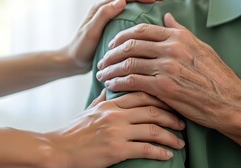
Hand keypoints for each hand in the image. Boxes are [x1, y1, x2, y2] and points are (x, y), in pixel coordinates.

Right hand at [45, 89, 184, 167]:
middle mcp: (115, 114)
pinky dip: (160, 152)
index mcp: (111, 103)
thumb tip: (114, 86)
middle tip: (182, 122)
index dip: (161, 97)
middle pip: (152, 109)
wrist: (58, 149)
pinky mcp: (116, 150)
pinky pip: (145, 149)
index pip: (142, 93)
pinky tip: (167, 155)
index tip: (173, 103)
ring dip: (170, 136)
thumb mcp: (90, 109)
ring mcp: (116, 131)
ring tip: (180, 142)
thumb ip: (105, 97)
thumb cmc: (74, 131)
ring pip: (152, 129)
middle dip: (171, 116)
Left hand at [65, 0, 165, 73]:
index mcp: (100, 8)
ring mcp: (109, 16)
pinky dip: (142, 8)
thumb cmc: (81, 49)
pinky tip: (152, 12)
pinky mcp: (113, 24)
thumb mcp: (91, 33)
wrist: (72, 61)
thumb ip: (104, 16)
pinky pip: (130, 12)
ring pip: (130, 2)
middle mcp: (105, 9)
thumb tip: (121, 1)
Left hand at [96, 13, 240, 130]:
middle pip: (130, 44)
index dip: (122, 36)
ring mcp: (166, 67)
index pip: (141, 30)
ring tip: (102, 74)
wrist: (230, 102)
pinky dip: (118, 83)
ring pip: (128, 63)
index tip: (112, 44)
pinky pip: (132, 81)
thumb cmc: (218, 77)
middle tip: (103, 60)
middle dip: (111, 52)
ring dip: (111, 69)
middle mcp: (170, 48)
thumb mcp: (202, 47)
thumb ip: (180, 31)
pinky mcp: (163, 87)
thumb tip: (166, 16)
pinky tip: (111, 86)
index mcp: (178, 37)